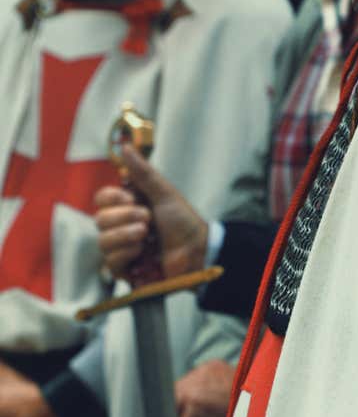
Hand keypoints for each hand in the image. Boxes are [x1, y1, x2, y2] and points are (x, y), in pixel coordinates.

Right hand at [94, 145, 208, 279]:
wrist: (198, 250)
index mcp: (129, 207)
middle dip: (124, 217)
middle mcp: (122, 227)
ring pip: (103, 241)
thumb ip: (143, 172)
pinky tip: (142, 252)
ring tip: (145, 235)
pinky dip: (126, 254)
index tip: (130, 198)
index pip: (102, 199)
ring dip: (125, 235)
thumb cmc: (184, 222)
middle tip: (147, 218)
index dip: (111, 198)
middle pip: (100, 219)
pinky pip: (110, 262)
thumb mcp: (165, 193)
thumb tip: (125, 147)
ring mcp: (123, 249)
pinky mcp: (126, 269)